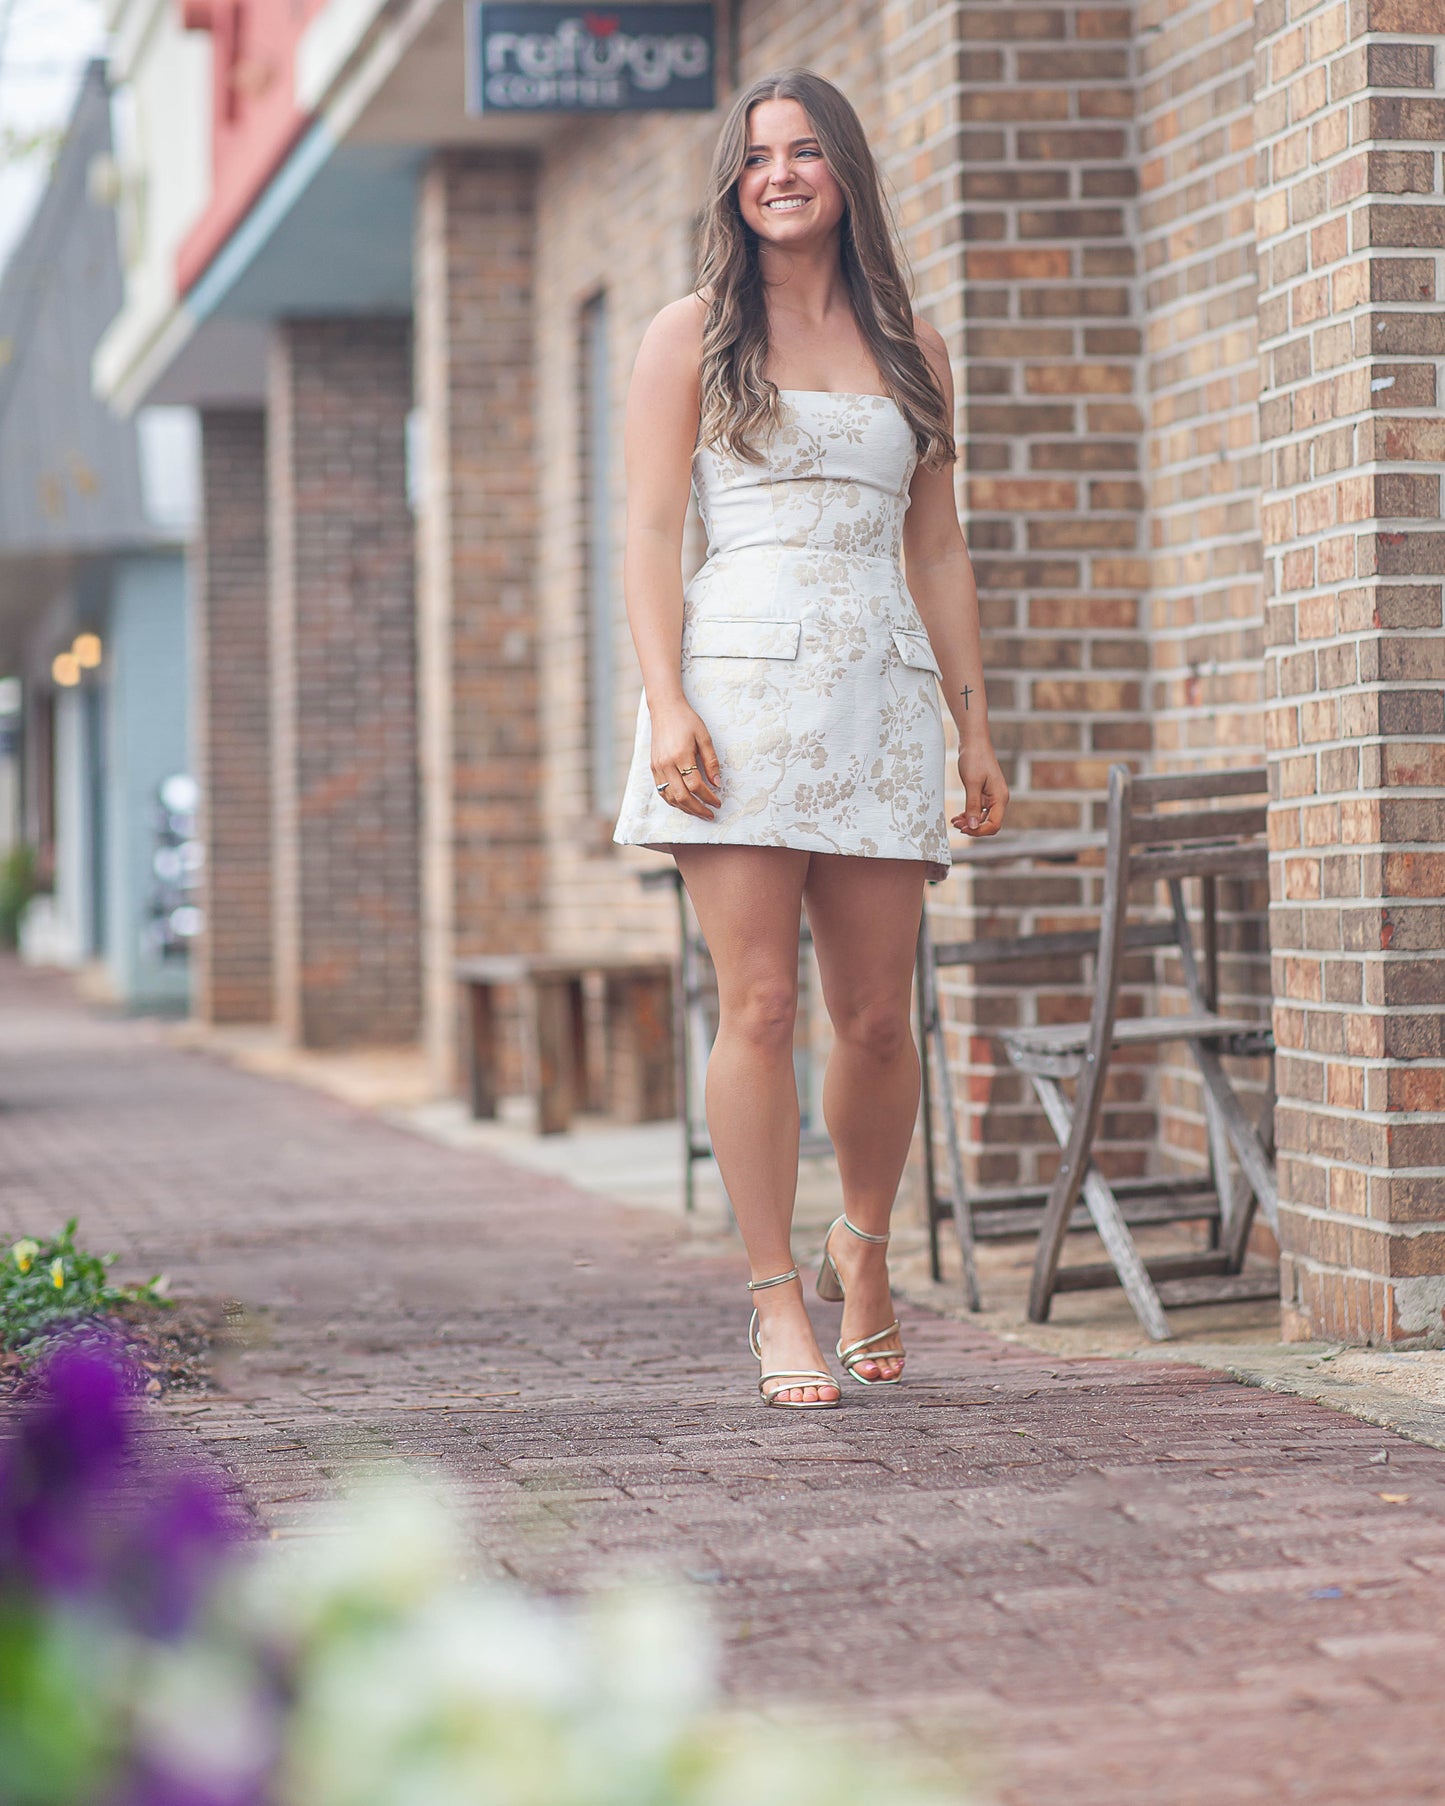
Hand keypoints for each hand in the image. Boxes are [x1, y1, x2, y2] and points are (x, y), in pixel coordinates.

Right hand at [650, 700, 721, 819]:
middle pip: (682, 796)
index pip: (696, 785)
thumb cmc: (687, 721)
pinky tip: (685, 803)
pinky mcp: (653, 768)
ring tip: (699, 812)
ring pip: (670, 797)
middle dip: (698, 809)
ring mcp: (657, 767)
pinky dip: (674, 801)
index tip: (718, 802)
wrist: (665, 709)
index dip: (708, 797)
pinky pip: (662, 791)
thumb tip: (717, 784)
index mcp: (680, 755)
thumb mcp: (704, 737)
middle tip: (710, 814)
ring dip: (686, 808)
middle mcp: (666, 764)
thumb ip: (711, 761)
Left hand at [952, 744, 1007, 836]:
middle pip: (989, 823)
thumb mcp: (972, 784)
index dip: (979, 831)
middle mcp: (999, 799)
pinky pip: (979, 810)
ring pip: (982, 818)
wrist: (974, 742)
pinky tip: (958, 816)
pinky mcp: (985, 793)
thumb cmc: (974, 759)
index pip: (994, 825)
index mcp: (1000, 798)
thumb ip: (973, 806)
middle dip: (973, 827)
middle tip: (955, 825)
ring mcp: (992, 797)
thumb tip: (972, 827)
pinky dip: (969, 814)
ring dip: (969, 822)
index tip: (963, 829)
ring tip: (954, 821)